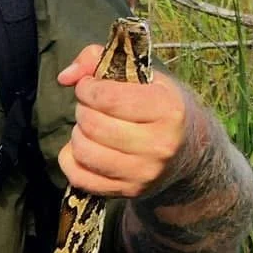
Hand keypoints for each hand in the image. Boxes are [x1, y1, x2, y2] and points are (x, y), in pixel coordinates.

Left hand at [56, 44, 195, 198]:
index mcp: (167, 109)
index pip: (108, 97)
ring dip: (77, 134)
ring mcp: (143, 173)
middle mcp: (158, 145)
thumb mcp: (142, 75)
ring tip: (91, 127)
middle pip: (93, 124)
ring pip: (83, 150)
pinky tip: (86, 148)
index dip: (88, 88)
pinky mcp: (127, 192)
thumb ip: (98, 60)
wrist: (187, 152)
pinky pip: (78, 176)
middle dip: (83, 110)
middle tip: (91, 107)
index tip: (90, 86)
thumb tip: (65, 76)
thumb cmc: (158, 106)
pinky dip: (71, 159)